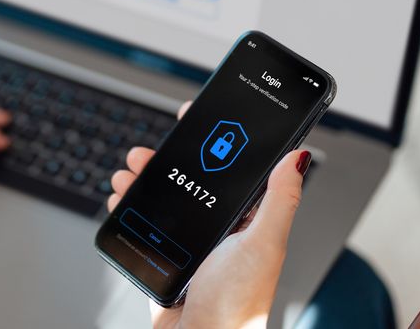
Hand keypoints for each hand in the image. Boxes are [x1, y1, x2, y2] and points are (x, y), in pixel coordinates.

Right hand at [108, 102, 310, 328]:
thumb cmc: (238, 303)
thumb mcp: (264, 243)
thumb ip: (279, 199)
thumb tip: (298, 156)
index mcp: (249, 220)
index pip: (234, 168)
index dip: (217, 140)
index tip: (198, 117)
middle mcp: (221, 228)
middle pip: (193, 179)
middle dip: (170, 159)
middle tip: (152, 148)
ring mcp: (192, 242)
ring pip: (165, 197)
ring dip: (144, 179)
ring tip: (130, 172)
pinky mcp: (167, 257)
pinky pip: (146, 223)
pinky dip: (131, 206)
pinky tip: (122, 198)